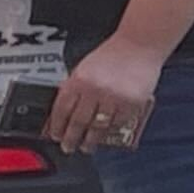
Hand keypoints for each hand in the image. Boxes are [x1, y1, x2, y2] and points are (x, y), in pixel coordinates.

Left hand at [47, 39, 161, 152]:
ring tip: (87, 146)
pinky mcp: (132, 103)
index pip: (61, 109)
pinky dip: (110, 131)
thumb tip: (63, 111)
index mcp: (78, 80)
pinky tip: (106, 135)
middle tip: (68, 147)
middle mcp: (94, 90)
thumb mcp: (83, 68)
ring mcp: (114, 97)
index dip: (56, 126)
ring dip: (91, 140)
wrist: (139, 45)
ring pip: (98, 126)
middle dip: (71, 138)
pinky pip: (118, 123)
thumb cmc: (112, 55)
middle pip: (78, 122)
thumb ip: (74, 88)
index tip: (55, 135)